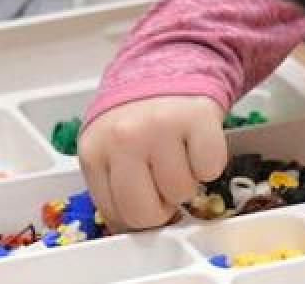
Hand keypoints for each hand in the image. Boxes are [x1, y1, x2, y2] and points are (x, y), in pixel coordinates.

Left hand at [79, 96, 226, 229]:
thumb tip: (134, 235)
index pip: (117, 215)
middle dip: (161, 206)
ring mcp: (159, 126)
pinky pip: (210, 169)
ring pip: (182, 192)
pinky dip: (209, 162)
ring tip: (177, 152)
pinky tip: (193, 142)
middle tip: (162, 179)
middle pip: (146, 213)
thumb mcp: (110, 150)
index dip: (138, 212)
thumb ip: (115, 187)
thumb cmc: (137, 119)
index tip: (146, 196)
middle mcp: (122, 137)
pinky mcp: (196, 117)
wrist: (167, 69)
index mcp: (94, 151)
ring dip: (186, 180)